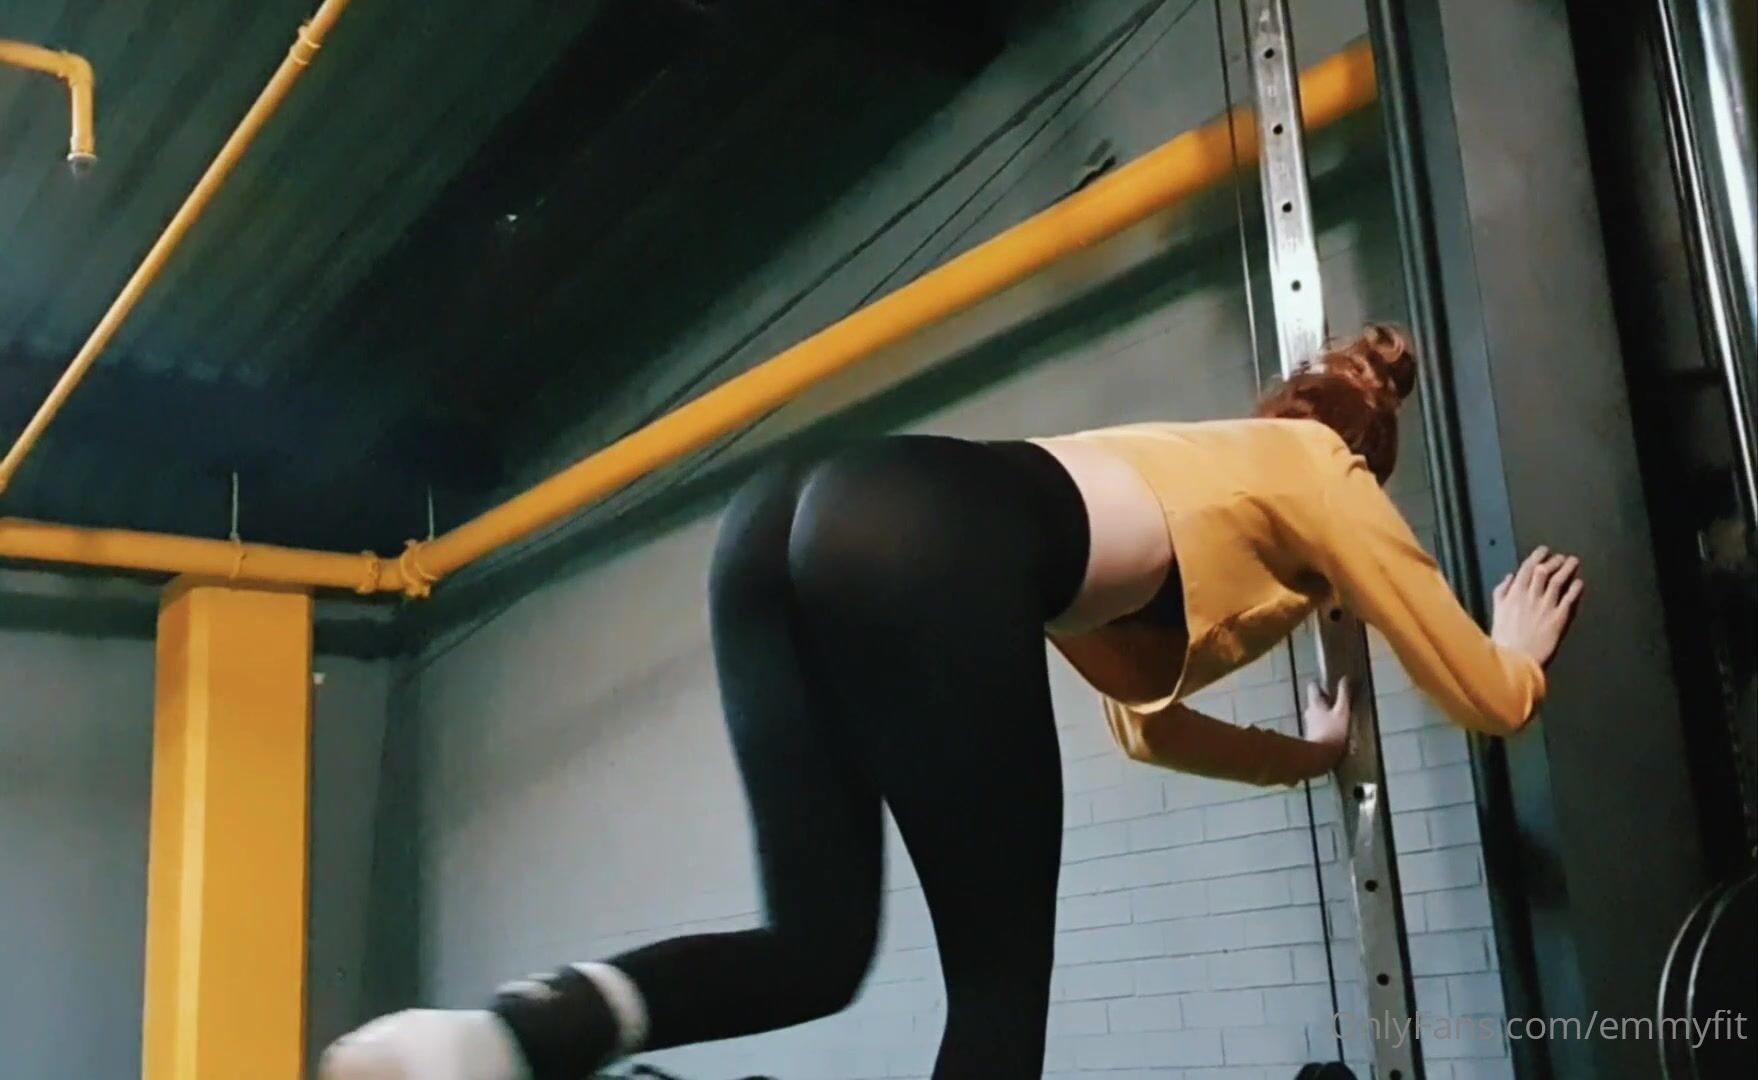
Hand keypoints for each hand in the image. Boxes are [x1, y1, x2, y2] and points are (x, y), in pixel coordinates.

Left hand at [1304, 677, 1352, 767]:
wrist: (1320, 757)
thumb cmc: (1333, 732)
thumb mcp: (1343, 711)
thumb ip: (1344, 695)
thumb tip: (1345, 678)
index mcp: (1315, 703)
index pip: (1313, 686)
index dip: (1321, 684)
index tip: (1331, 685)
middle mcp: (1309, 712)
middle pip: (1315, 701)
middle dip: (1326, 701)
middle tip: (1339, 703)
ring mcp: (1309, 725)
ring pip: (1317, 715)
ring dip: (1326, 715)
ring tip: (1340, 719)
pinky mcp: (1312, 737)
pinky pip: (1319, 727)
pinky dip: (1325, 727)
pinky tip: (1336, 733)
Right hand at [1491, 546, 1584, 667]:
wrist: (1515, 661)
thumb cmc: (1503, 640)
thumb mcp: (1496, 612)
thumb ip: (1502, 592)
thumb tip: (1509, 577)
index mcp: (1514, 594)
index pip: (1527, 568)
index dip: (1537, 556)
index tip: (1544, 551)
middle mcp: (1531, 596)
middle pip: (1545, 571)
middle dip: (1554, 561)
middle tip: (1561, 557)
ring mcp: (1546, 606)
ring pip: (1559, 580)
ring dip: (1567, 568)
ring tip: (1573, 561)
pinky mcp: (1559, 618)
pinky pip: (1570, 598)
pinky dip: (1575, 588)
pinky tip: (1580, 582)